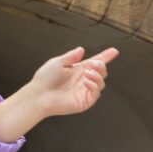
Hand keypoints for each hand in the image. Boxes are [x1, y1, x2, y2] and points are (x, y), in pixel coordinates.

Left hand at [0, 46, 118, 142]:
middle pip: (101, 72)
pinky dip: (94, 86)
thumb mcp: (57, 63)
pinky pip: (96, 94)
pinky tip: (86, 82)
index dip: (104, 57)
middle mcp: (82, 80)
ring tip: (87, 73)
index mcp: (77, 70)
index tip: (114, 51)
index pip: (94, 63)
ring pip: (101, 83)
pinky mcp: (84, 102)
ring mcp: (84, 91)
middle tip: (94, 64)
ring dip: (97, 76)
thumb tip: (81, 49)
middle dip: (101, 66)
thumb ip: (70, 57)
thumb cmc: (44, 79)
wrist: (39, 95)